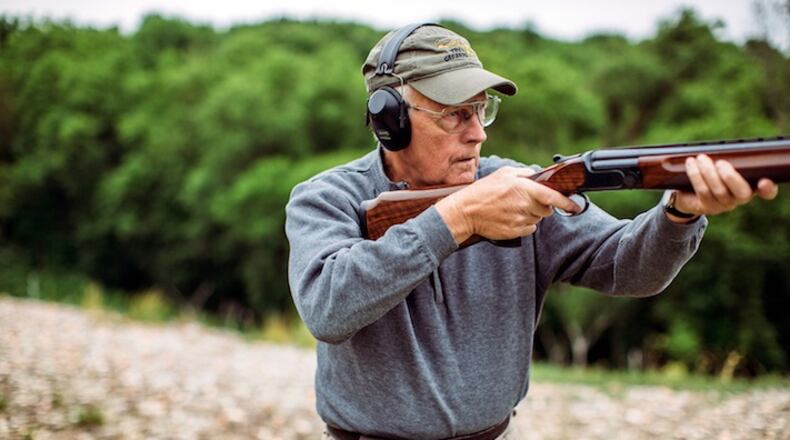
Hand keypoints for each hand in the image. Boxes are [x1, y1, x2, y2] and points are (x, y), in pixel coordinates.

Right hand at [435, 166, 581, 243]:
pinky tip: (510, 216)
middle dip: (542, 205)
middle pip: (547, 209)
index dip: (567, 203)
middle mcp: (525, 206)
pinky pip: (529, 228)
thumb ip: (525, 174)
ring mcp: (520, 220)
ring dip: (531, 213)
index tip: (575, 206)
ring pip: (537, 219)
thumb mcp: (503, 173)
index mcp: (525, 190)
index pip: (553, 197)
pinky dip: (524, 223)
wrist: (466, 212)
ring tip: (513, 207)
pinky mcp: (515, 232)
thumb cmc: (483, 191)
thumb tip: (539, 177)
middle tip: (527, 200)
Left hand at [670, 154, 778, 221]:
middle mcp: (740, 198)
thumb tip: (726, 146)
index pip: (767, 192)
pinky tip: (691, 164)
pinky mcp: (708, 206)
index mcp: (751, 185)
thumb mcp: (724, 164)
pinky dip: (696, 175)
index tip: (763, 182)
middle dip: (730, 177)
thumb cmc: (713, 172)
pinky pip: (703, 192)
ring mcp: (724, 204)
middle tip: (720, 162)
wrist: (691, 191)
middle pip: (741, 193)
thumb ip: (731, 158)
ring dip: (708, 172)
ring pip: (719, 191)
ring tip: (700, 158)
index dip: (768, 189)